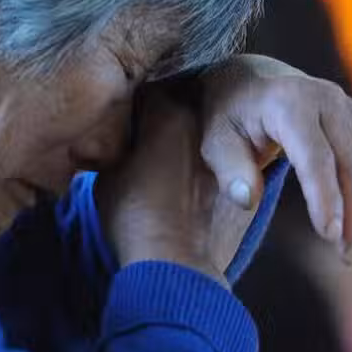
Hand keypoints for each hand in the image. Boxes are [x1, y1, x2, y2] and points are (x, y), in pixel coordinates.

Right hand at [95, 88, 234, 287]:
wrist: (176, 262)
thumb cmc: (133, 217)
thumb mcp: (107, 174)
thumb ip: (113, 144)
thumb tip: (112, 139)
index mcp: (167, 112)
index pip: (147, 89)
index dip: (132, 102)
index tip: (123, 118)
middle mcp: (202, 121)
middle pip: (180, 103)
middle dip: (163, 114)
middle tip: (144, 134)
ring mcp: (226, 147)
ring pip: (204, 129)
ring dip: (188, 135)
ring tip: (167, 158)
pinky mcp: (244, 174)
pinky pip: (223, 155)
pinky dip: (208, 160)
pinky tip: (190, 178)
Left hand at [197, 55, 351, 264]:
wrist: (249, 80)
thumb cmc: (228, 117)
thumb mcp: (215, 141)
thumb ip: (230, 170)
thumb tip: (248, 200)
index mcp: (288, 103)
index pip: (315, 156)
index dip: (325, 197)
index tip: (328, 235)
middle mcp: (325, 99)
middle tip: (349, 257)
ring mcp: (348, 107)